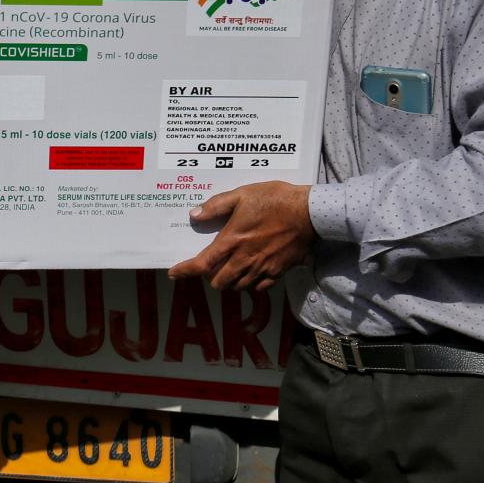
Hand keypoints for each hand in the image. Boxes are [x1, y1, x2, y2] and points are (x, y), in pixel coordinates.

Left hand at [168, 181, 314, 290]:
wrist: (309, 212)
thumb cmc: (275, 200)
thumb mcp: (242, 195)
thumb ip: (216, 206)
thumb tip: (195, 215)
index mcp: (232, 240)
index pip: (202, 263)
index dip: (185, 271)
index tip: (174, 273)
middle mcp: (244, 259)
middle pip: (218, 282)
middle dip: (210, 276)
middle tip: (212, 264)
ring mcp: (262, 268)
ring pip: (237, 286)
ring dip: (229, 280)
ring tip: (230, 267)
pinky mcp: (278, 272)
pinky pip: (258, 287)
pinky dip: (250, 283)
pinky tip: (251, 272)